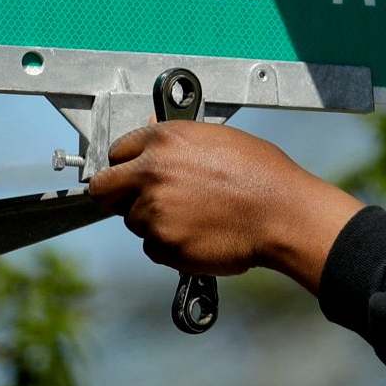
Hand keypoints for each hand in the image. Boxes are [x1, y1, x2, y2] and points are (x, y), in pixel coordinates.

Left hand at [87, 121, 364, 293]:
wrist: (281, 214)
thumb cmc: (261, 175)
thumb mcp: (218, 139)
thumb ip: (177, 142)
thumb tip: (155, 138)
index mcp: (164, 140)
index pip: (117, 151)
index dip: (125, 164)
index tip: (130, 174)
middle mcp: (151, 173)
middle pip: (103, 188)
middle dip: (116, 195)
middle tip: (138, 201)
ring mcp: (153, 211)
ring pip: (133, 221)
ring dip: (153, 222)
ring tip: (191, 217)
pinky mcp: (162, 244)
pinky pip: (152, 247)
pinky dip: (169, 246)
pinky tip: (197, 234)